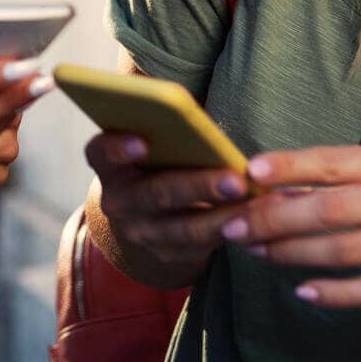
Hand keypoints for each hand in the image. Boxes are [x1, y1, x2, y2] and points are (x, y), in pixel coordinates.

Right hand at [86, 133, 251, 278]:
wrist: (142, 222)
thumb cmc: (154, 164)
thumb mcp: (147, 147)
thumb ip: (160, 129)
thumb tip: (191, 106)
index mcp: (108, 165)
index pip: (101, 152)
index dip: (118, 147)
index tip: (142, 140)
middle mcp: (117, 201)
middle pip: (156, 193)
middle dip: (198, 186)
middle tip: (235, 180)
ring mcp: (141, 233)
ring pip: (185, 227)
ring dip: (224, 215)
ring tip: (255, 202)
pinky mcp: (169, 255)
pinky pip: (204, 246)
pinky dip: (234, 230)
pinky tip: (260, 218)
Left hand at [223, 143, 360, 312]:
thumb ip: (346, 180)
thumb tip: (274, 185)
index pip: (332, 161)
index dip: (288, 166)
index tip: (248, 172)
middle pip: (330, 208)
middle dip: (274, 218)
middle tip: (235, 226)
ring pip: (344, 249)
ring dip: (293, 254)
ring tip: (257, 253)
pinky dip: (334, 292)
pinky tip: (303, 292)